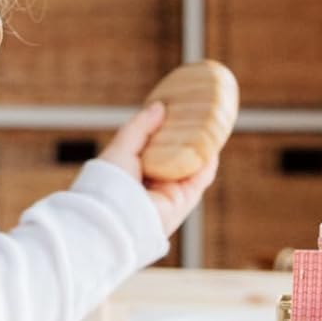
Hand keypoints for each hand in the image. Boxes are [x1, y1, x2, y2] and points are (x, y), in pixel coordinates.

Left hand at [98, 101, 219, 239]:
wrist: (113, 214)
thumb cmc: (109, 182)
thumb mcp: (122, 146)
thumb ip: (141, 126)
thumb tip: (160, 106)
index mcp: (135, 171)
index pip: (156, 148)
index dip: (167, 131)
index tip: (176, 113)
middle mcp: (153, 184)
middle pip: (176, 157)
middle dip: (188, 139)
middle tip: (198, 117)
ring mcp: (169, 194)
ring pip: (192, 167)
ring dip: (202, 149)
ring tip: (211, 126)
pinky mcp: (182, 202)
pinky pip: (200, 180)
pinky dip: (208, 163)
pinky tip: (213, 145)